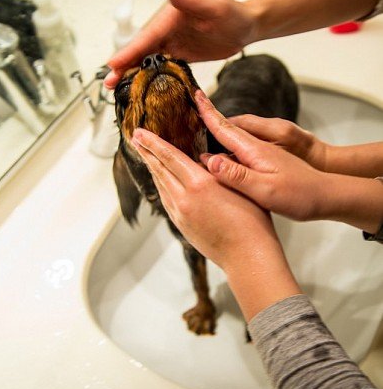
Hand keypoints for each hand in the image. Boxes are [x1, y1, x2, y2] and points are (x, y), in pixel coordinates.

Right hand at [104, 0, 253, 87]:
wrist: (246, 26)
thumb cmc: (232, 12)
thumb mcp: (211, 5)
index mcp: (170, 17)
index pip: (146, 37)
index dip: (129, 51)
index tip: (112, 63)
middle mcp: (167, 30)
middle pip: (141, 50)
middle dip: (123, 66)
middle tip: (108, 83)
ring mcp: (172, 43)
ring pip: (147, 60)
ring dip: (131, 73)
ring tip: (116, 88)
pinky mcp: (179, 54)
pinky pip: (160, 66)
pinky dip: (147, 76)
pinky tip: (138, 87)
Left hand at [131, 128, 274, 271]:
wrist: (248, 256)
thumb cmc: (252, 221)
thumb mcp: (239, 185)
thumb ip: (218, 169)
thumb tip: (203, 159)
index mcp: (200, 184)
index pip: (169, 156)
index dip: (153, 143)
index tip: (140, 132)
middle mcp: (184, 199)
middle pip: (159, 170)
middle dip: (146, 152)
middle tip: (135, 138)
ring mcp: (180, 214)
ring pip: (161, 186)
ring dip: (152, 169)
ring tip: (147, 156)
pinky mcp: (182, 226)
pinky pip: (166, 200)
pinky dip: (161, 186)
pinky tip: (163, 182)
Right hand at [197, 92, 325, 221]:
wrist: (329, 196)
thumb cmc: (300, 195)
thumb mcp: (266, 189)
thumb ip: (237, 175)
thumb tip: (209, 160)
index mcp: (256, 150)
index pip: (226, 127)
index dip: (208, 113)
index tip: (195, 95)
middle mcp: (259, 148)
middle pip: (229, 131)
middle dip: (209, 120)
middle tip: (190, 113)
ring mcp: (265, 155)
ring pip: (235, 143)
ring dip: (218, 138)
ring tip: (198, 140)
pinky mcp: (268, 164)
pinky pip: (242, 153)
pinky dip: (228, 153)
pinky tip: (222, 163)